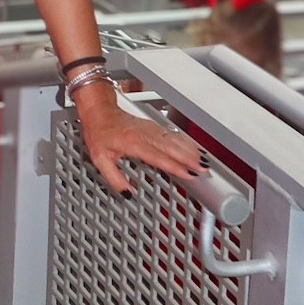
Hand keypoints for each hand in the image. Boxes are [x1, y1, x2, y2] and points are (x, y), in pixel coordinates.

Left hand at [75, 89, 204, 196]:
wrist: (99, 111)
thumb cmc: (99, 133)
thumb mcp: (99, 159)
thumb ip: (114, 178)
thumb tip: (127, 193)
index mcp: (131, 143)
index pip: (158, 157)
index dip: (174, 166)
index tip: (188, 174)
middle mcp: (144, 134)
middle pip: (171, 147)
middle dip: (189, 158)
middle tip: (203, 169)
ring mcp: (150, 128)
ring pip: (174, 139)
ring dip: (191, 150)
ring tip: (204, 161)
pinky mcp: (153, 126)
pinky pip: (172, 134)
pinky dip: (186, 141)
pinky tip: (194, 148)